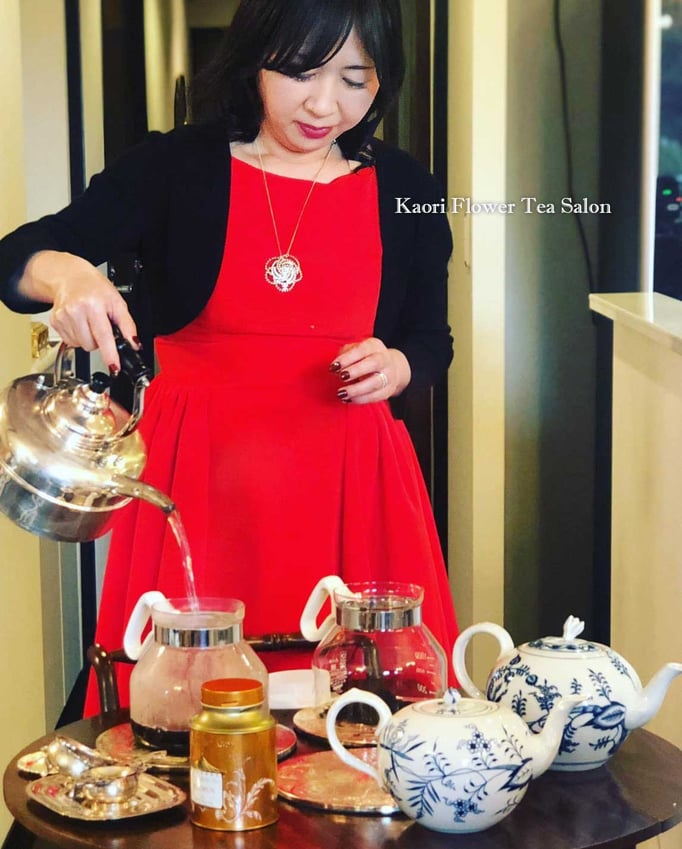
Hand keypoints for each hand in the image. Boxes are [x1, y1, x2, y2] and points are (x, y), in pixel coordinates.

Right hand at [23, 251, 137, 371]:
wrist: (70, 277)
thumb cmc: (95, 288)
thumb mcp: (117, 302)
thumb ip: (128, 325)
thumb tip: (134, 344)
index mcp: (93, 305)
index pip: (103, 335)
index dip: (110, 353)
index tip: (114, 367)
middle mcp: (75, 311)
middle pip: (91, 345)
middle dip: (99, 341)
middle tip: (100, 325)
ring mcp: (62, 317)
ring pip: (81, 345)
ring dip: (88, 339)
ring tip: (89, 322)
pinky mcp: (55, 322)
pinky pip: (70, 342)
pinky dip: (78, 336)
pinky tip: (79, 323)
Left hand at [329, 338, 410, 403]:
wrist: (390, 367)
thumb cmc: (365, 358)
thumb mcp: (355, 350)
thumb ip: (345, 355)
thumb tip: (336, 367)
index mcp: (374, 346)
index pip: (362, 349)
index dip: (347, 358)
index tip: (334, 367)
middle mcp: (384, 359)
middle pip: (374, 363)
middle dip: (356, 371)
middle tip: (342, 377)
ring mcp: (388, 376)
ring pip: (375, 383)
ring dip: (357, 389)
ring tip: (341, 393)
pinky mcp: (388, 390)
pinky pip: (375, 396)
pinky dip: (360, 399)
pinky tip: (348, 399)